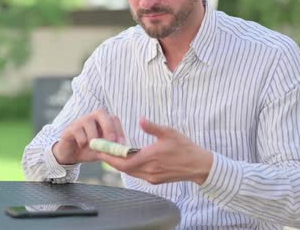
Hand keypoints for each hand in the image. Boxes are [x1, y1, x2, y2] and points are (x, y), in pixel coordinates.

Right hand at [52, 109, 124, 164]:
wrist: (71, 155)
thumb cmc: (89, 150)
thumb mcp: (102, 151)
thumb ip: (111, 150)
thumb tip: (122, 151)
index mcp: (102, 121)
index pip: (113, 118)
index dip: (119, 130)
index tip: (121, 143)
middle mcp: (91, 117)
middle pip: (101, 112)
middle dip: (108, 126)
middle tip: (111, 141)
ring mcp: (79, 121)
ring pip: (88, 121)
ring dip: (93, 136)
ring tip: (92, 147)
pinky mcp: (70, 128)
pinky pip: (77, 130)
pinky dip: (82, 140)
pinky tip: (81, 146)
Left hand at [97, 117, 212, 184]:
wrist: (199, 166)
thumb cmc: (185, 147)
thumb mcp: (169, 133)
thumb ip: (153, 127)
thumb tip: (141, 119)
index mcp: (150, 158)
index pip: (123, 161)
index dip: (109, 157)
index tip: (100, 150)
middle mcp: (149, 170)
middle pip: (123, 168)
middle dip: (111, 160)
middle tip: (101, 150)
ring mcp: (152, 177)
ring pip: (130, 172)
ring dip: (120, 164)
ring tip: (111, 153)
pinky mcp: (155, 180)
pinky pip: (137, 174)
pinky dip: (129, 167)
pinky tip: (127, 158)